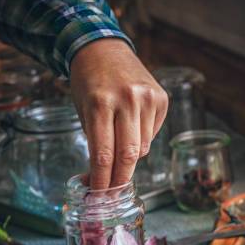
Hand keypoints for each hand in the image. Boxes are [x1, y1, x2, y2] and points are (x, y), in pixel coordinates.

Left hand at [70, 39, 167, 188]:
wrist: (104, 48)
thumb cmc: (88, 83)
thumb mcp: (83, 111)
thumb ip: (95, 144)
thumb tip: (99, 180)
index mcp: (100, 103)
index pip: (104, 155)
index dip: (102, 181)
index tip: (99, 197)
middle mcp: (127, 100)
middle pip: (129, 156)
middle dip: (119, 179)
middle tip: (112, 194)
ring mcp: (147, 98)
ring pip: (142, 148)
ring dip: (129, 158)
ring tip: (118, 148)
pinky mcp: (161, 98)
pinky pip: (152, 134)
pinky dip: (141, 139)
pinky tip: (131, 127)